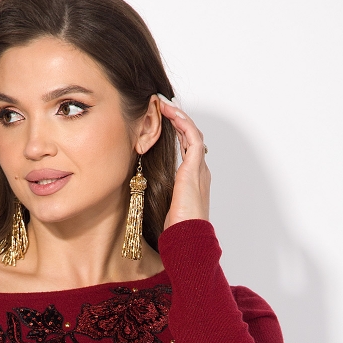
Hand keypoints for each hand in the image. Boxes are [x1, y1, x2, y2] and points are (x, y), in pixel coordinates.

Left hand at [158, 97, 210, 229]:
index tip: (162, 120)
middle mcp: (199, 171)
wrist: (187, 237)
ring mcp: (199, 168)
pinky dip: (183, 122)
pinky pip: (192, 137)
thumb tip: (143, 189)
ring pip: (192, 133)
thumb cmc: (177, 229)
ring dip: (179, 116)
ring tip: (164, 104)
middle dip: (177, 120)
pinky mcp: (194, 168)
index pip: (187, 148)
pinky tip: (171, 113)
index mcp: (193, 179)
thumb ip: (161, 193)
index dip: (177, 132)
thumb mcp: (165, 206)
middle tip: (162, 106)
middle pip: (191, 137)